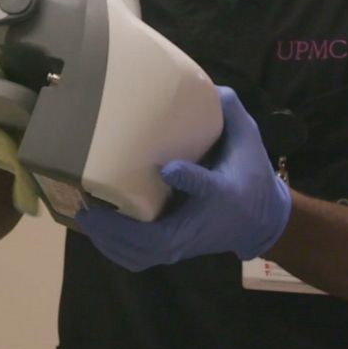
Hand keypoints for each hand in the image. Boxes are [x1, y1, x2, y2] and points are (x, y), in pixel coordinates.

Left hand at [75, 87, 291, 270]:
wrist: (261, 222)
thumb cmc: (251, 178)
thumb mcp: (249, 142)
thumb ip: (231, 115)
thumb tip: (211, 89)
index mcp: (223, 194)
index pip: (206, 187)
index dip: (189, 179)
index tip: (169, 168)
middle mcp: (199, 224)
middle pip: (158, 239)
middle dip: (120, 229)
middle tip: (90, 206)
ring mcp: (183, 244)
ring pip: (142, 255)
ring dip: (111, 240)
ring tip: (86, 215)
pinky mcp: (172, 252)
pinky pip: (139, 259)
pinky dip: (115, 249)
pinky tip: (96, 230)